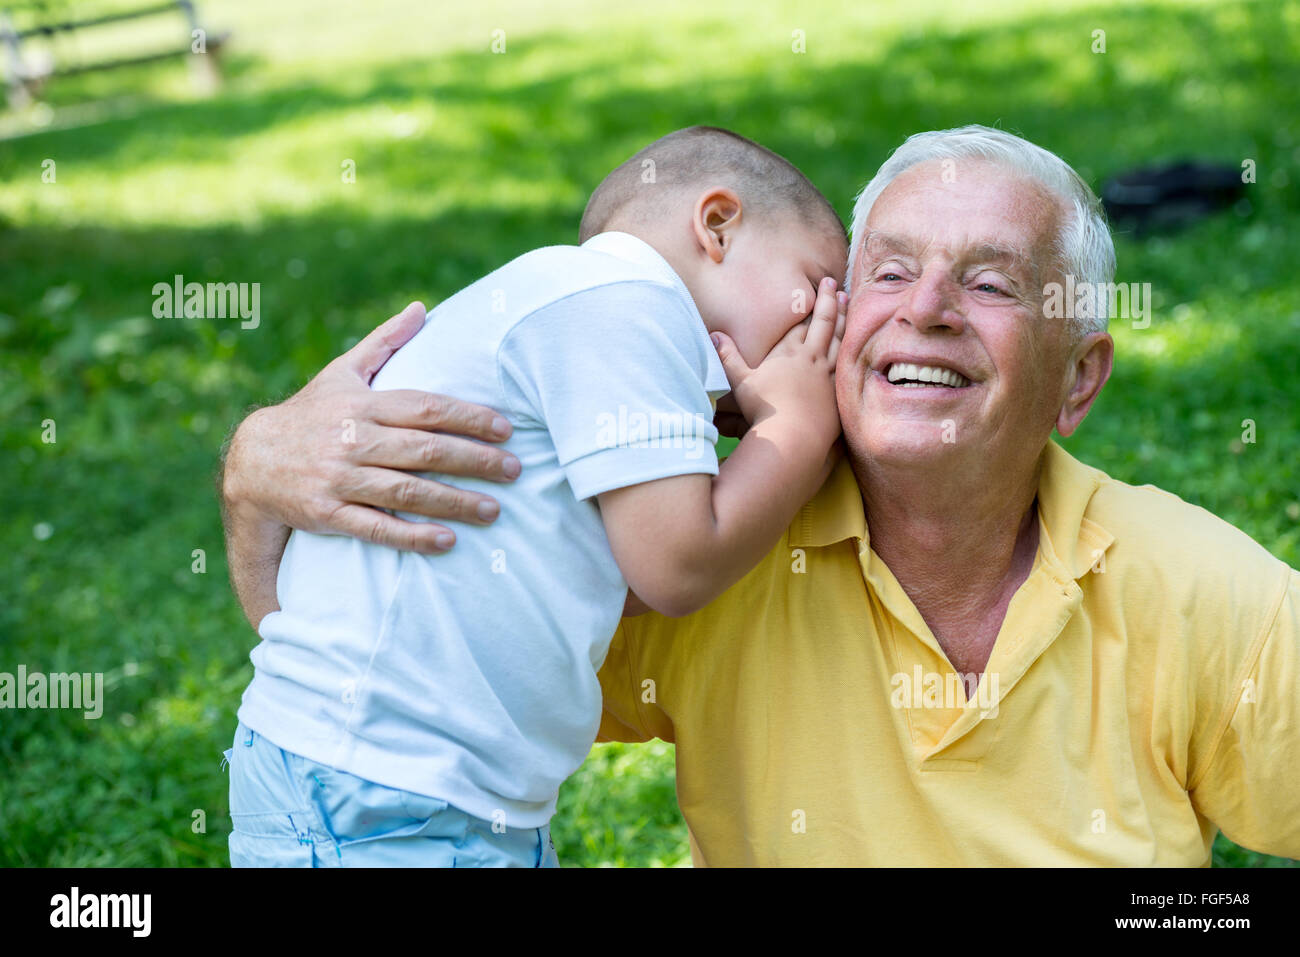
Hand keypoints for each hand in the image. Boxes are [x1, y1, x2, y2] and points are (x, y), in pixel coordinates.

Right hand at [221, 301, 521, 553]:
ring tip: (494, 509)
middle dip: (474, 460)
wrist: (252, 461)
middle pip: (424, 450)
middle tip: (515, 469)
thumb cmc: (311, 413)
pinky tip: (446, 541)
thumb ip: (385, 342)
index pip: (426, 408)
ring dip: (453, 502)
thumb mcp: (342, 372)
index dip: (468, 417)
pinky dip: (411, 535)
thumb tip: (422, 308)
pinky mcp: (329, 513)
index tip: (505, 428)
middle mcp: (354, 440)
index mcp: (363, 405)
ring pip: (406, 491)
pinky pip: (376, 527)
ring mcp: (340, 478)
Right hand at [710, 278, 843, 449]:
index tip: (824, 285)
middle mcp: (813, 358)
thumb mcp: (741, 381)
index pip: (805, 320)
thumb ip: (728, 357)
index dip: (815, 300)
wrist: (793, 436)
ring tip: (850, 305)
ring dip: (846, 321)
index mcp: (791, 352)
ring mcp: (830, 375)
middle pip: (826, 324)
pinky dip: (853, 350)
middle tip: (837, 285)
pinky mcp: (839, 393)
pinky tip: (856, 347)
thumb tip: (713, 334)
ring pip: (841, 340)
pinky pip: (849, 365)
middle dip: (832, 302)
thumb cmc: (764, 409)